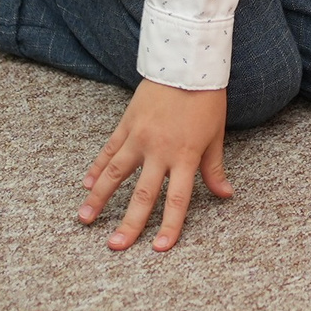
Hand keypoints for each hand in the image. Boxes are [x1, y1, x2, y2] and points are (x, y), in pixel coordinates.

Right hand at [81, 79, 231, 251]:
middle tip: (115, 246)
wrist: (187, 62)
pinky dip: (97, 167)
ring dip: (100, 198)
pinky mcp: (127, 123)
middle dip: (129, 223)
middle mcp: (160, 150)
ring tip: (85, 218)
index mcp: (185, 155)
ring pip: (116, 173)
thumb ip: (214, 168)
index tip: (159, 248)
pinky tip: (87, 185)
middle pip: (143, 194)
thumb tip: (225, 194)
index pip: (177, 199)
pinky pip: (109, 149)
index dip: (170, 225)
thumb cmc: (206, 99)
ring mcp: (140, 136)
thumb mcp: (215, 134)